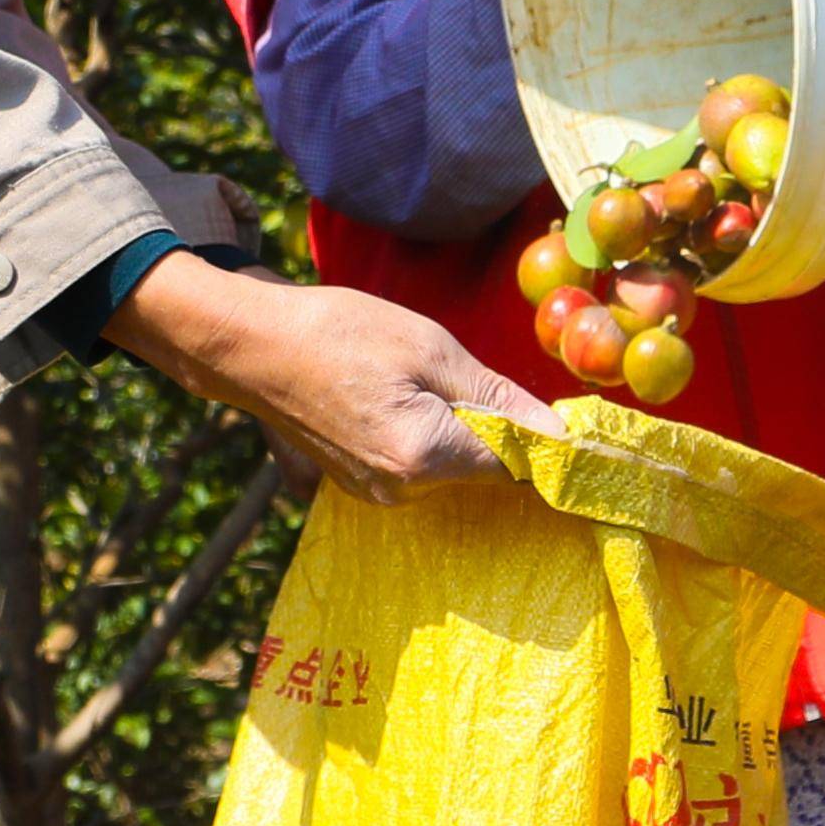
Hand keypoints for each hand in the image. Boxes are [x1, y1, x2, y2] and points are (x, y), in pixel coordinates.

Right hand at [109, 256, 530, 498]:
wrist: (251, 346)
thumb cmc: (338, 332)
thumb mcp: (430, 348)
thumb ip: (497, 398)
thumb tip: (559, 435)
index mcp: (426, 456)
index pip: (518, 467)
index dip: (549, 444)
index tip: (573, 425)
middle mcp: (404, 490)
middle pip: (486, 471)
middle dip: (504, 433)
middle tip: (485, 379)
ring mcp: (379, 494)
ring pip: (454, 469)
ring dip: (465, 433)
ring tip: (429, 380)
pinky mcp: (362, 486)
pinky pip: (421, 468)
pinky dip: (431, 438)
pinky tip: (406, 398)